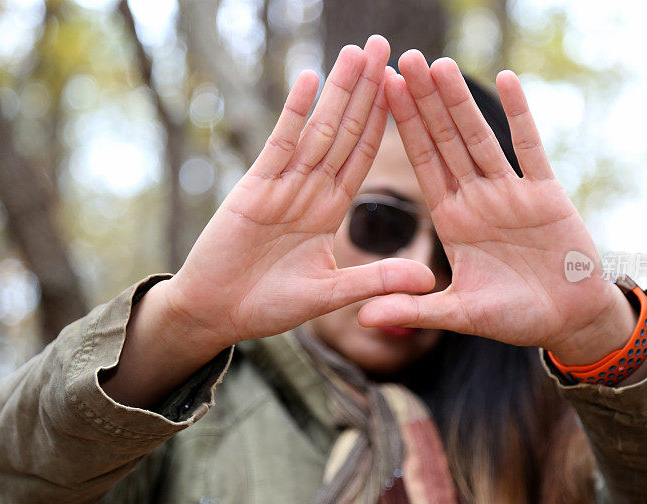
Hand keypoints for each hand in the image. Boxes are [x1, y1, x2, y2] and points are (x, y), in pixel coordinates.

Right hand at [163, 37, 434, 352]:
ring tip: (359, 51)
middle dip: (367, 90)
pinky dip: (295, 113)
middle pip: (346, 132)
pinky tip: (311, 79)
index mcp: (330, 210)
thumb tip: (429, 280)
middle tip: (386, 46)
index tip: (406, 88)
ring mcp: (282, 185)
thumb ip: (376, 280)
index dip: (385, 121)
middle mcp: (310, 190)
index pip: (364, 156)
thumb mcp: (331, 295)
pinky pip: (280, 144)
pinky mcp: (254, 188)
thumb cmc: (269, 305)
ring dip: (339, 90)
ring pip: (318, 129)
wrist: (216, 314)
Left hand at [358, 51, 637, 365]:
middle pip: (445, 140)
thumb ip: (413, 309)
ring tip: (440, 63)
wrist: (567, 321)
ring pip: (481, 138)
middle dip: (424, 102)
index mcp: (451, 220)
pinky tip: (508, 80)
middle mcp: (476, 198)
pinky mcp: (546, 194)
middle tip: (403, 58)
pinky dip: (521, 116)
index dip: (402, 128)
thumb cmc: (514, 318)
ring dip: (461, 102)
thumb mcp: (459, 314)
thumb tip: (361, 319)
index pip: (421, 163)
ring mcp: (511, 192)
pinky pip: (531, 149)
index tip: (381, 92)